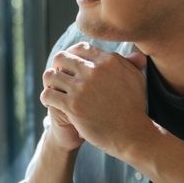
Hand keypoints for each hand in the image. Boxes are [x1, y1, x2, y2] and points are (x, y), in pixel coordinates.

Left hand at [40, 42, 151, 158]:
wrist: (131, 134)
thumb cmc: (134, 107)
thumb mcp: (137, 79)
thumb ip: (131, 63)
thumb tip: (135, 52)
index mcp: (108, 61)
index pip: (80, 48)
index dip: (72, 55)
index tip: (69, 65)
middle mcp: (94, 71)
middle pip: (62, 58)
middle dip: (57, 66)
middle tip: (58, 77)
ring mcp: (82, 88)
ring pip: (51, 75)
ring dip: (49, 82)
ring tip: (52, 89)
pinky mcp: (73, 105)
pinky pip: (48, 94)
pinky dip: (46, 98)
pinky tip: (50, 102)